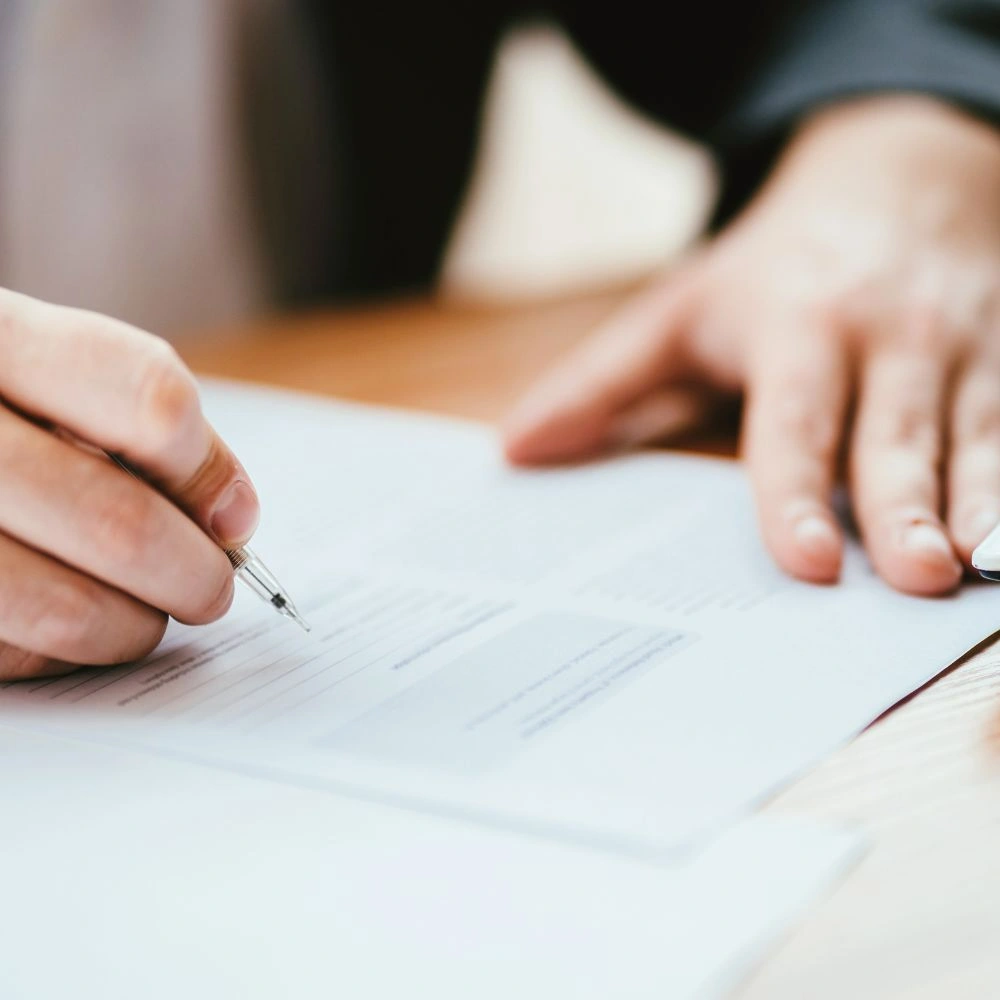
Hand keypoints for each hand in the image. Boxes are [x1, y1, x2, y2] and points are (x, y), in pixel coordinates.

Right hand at [0, 289, 259, 678]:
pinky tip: (66, 620)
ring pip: (68, 608)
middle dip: (194, 575)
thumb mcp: (45, 370)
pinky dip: (64, 652)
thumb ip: (141, 424)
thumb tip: (233, 517)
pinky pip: (14, 652)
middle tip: (210, 587)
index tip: (233, 516)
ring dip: (136, 626)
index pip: (150, 401)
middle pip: (121, 524)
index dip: (208, 472)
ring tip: (146, 614)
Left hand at [504, 96, 999, 595]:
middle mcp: (887, 339)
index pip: (793, 424)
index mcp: (796, 329)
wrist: (902, 175)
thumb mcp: (678, 310)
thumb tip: (514, 450)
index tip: (808, 563)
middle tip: (919, 579)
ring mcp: (963, 349)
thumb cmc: (773, 267)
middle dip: (908, 508)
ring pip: (976, 435)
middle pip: (896, 435)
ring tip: (979, 569)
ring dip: (980, 503)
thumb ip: (602, 382)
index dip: (794, 493)